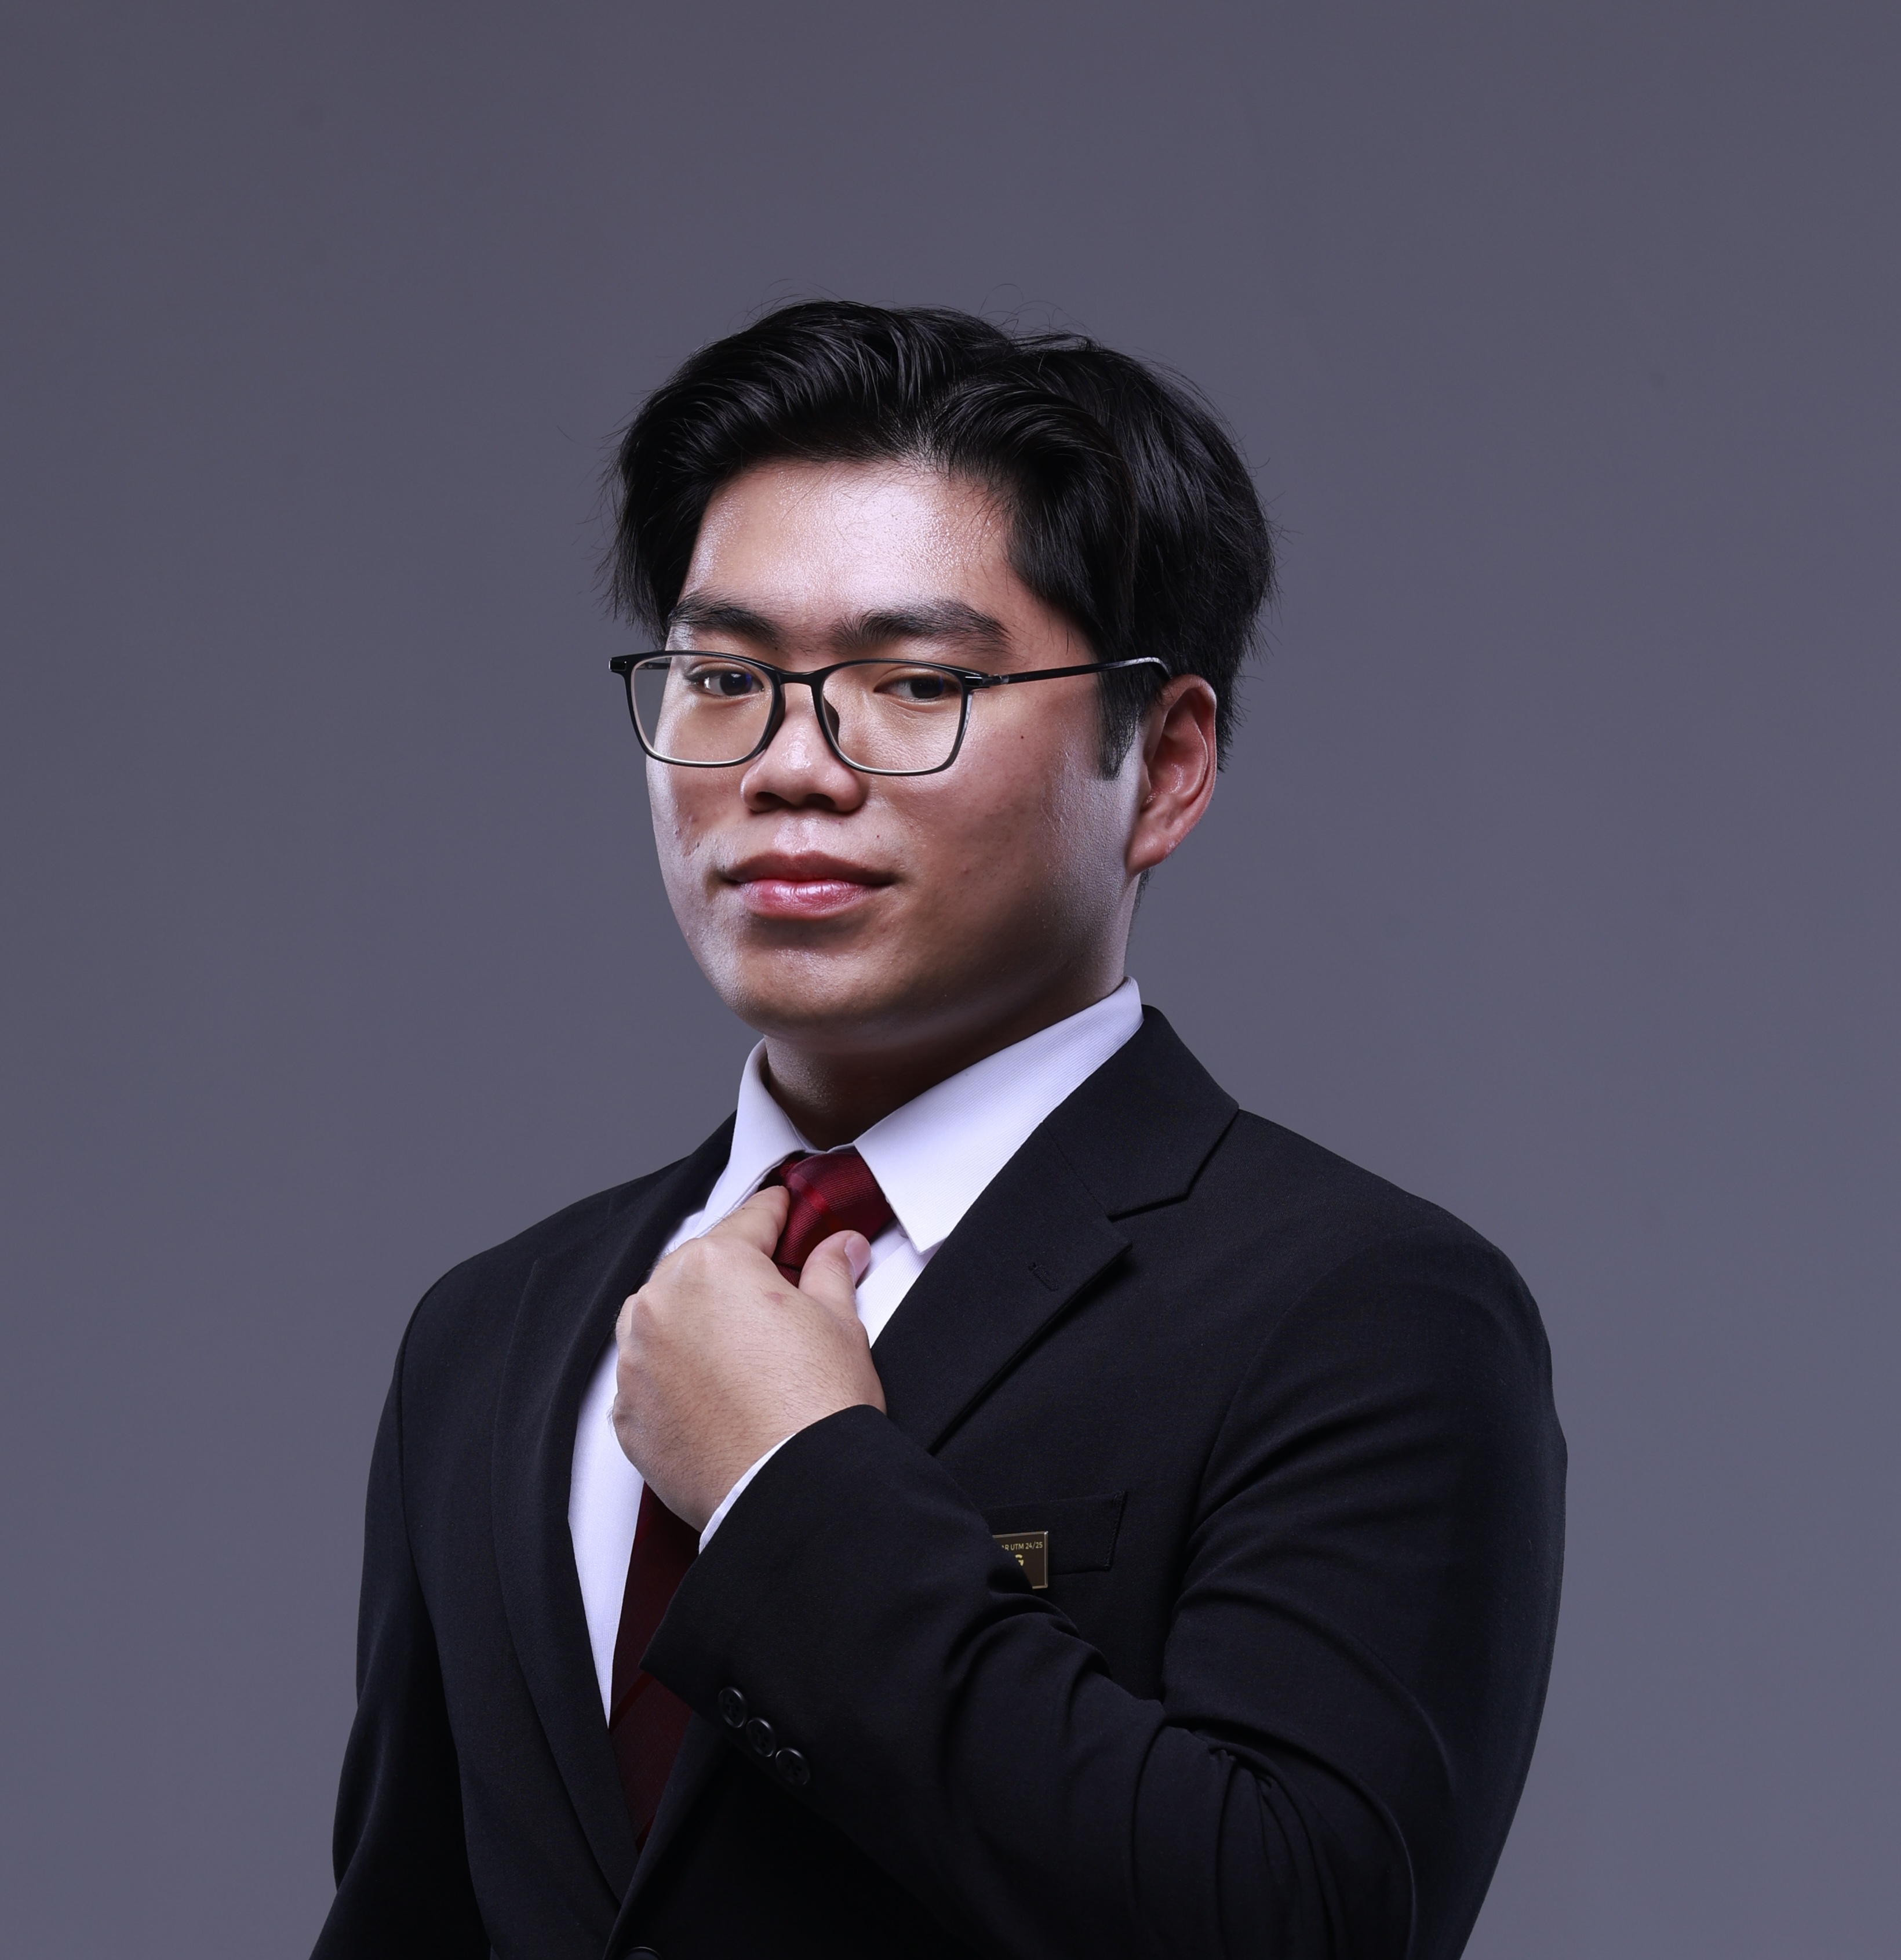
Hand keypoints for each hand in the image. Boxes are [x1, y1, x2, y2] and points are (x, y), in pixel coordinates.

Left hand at [611, 1185, 886, 1530]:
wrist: (793, 1491)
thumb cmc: (817, 1408)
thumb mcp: (840, 1324)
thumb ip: (831, 1272)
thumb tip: (841, 1249)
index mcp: (714, 1266)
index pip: (748, 1221)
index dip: (773, 1213)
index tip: (779, 1209)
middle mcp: (661, 1304)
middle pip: (696, 1268)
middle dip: (730, 1273)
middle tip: (769, 1288)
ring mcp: (636, 1362)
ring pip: (660, 1319)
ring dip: (691, 1321)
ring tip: (737, 1345)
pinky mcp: (628, 1415)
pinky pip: (645, 1377)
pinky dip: (671, 1377)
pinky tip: (711, 1392)